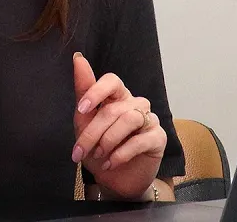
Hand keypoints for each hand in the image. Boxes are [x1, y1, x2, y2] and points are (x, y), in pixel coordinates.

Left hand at [72, 52, 165, 199]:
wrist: (114, 179)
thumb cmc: (99, 148)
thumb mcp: (84, 121)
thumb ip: (83, 91)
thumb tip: (78, 57)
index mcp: (117, 96)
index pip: (112, 81)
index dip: (96, 91)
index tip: (81, 109)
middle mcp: (135, 104)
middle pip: (113, 108)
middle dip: (93, 132)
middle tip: (80, 150)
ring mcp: (149, 120)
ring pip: (128, 120)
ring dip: (108, 140)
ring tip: (99, 154)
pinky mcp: (158, 138)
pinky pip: (140, 140)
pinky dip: (121, 153)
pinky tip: (111, 162)